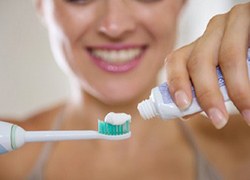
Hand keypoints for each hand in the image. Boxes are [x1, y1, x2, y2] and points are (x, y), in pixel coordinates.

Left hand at [165, 3, 249, 128]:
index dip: (176, 83)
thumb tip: (186, 112)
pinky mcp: (249, 17)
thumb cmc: (241, 64)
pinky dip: (248, 78)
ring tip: (247, 113)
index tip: (183, 106)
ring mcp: (231, 22)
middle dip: (207, 94)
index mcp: (198, 46)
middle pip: (198, 61)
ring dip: (236, 89)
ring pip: (226, 55)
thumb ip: (203, 90)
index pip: (176, 60)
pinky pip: (247, 49)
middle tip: (218, 120)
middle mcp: (211, 32)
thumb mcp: (221, 76)